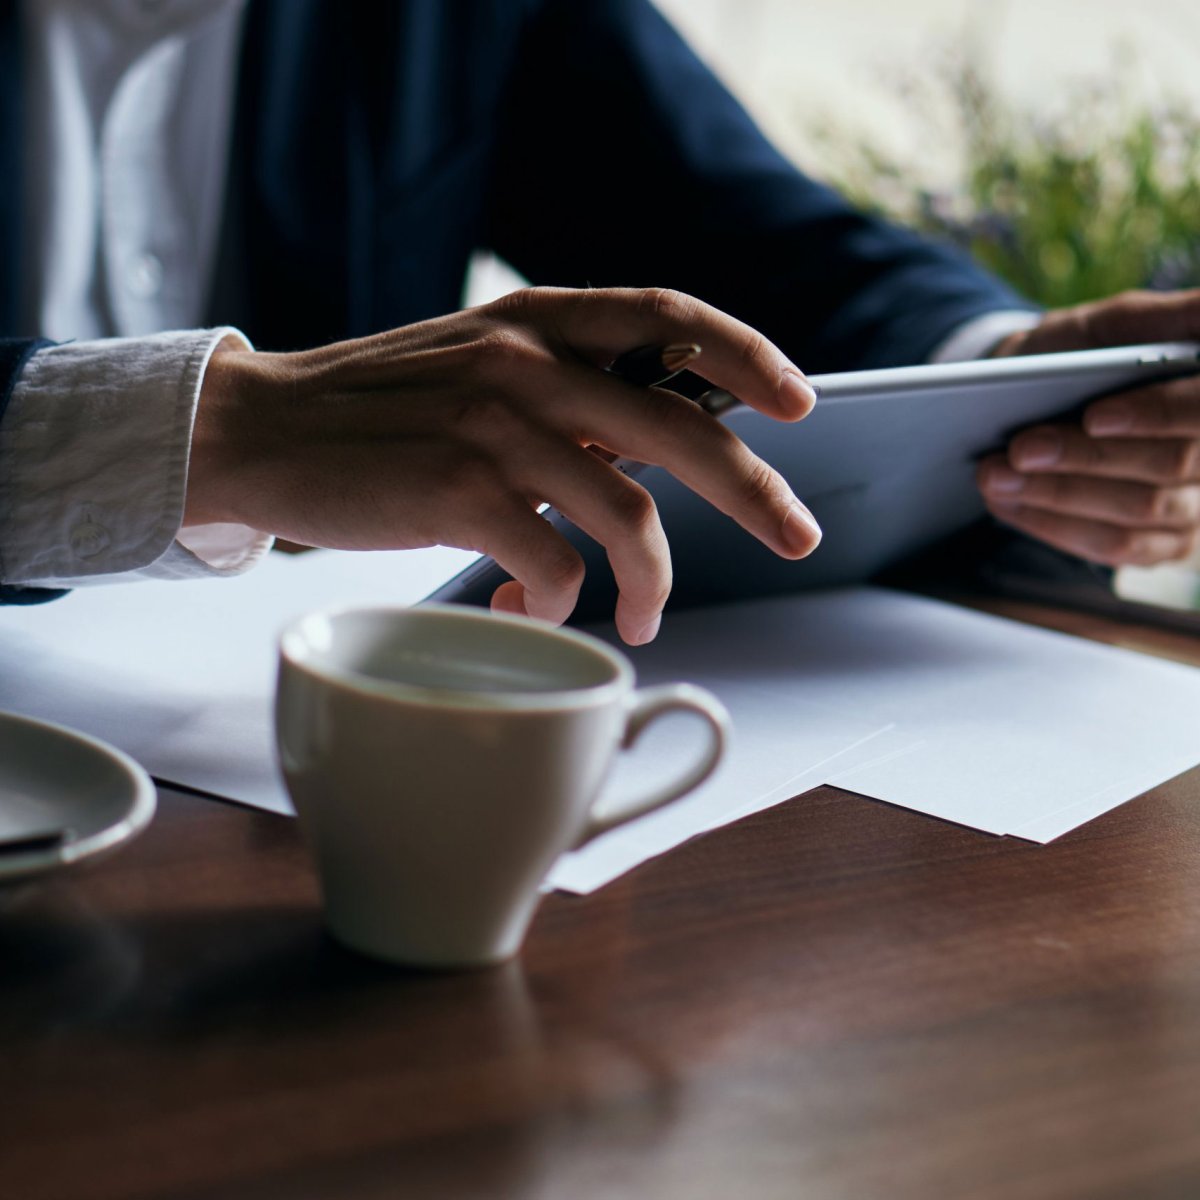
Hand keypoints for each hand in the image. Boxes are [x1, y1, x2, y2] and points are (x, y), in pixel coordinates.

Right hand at [186, 287, 820, 643]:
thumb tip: (646, 456)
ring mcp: (494, 427)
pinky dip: (563, 597)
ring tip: (647, 616)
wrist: (261, 429)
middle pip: (680, 426)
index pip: (667, 314)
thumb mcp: (474, 363)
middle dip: (755, 490)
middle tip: (799, 534)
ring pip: (627, 513)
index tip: (800, 402)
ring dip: (651, 579)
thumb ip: (559, 389)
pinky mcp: (458, 493)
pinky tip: (537, 602)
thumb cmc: (377, 410)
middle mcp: (525, 361)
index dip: (746, 354)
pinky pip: (554, 561)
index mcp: (536, 320)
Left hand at [977, 288, 1199, 566]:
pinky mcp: (1165, 542)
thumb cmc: (1078, 355)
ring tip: (993, 476)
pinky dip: (1054, 525)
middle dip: (1085, 458)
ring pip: (1138, 511)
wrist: (1038, 396)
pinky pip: (1116, 546)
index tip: (1093, 417)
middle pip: (1169, 464)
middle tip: (1018, 449)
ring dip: (1058, 496)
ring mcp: (1199, 503)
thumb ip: (1147, 320)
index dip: (1154, 414)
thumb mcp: (1102, 327)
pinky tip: (1006, 504)